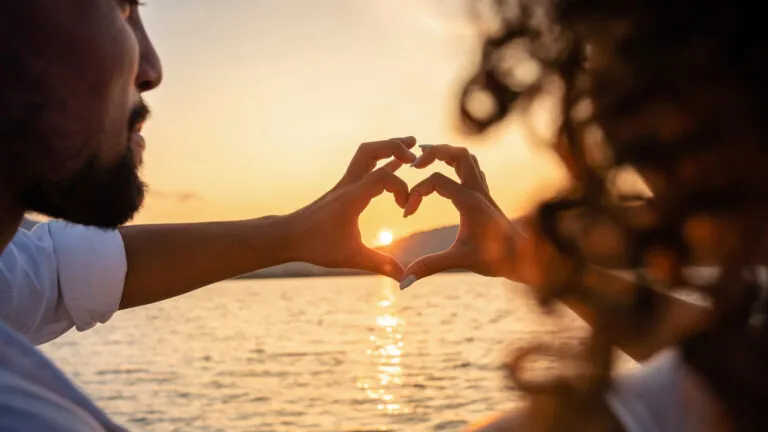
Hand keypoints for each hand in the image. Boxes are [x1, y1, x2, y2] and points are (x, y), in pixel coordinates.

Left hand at [285, 137, 417, 279]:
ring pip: (366, 154)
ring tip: (410, 146)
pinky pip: (365, 167)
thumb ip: (381, 265)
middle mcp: (349, 184)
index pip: (383, 176)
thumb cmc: (316, 245)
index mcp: (352, 197)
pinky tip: (395, 164)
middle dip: (394, 146)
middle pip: (371, 150)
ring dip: (388, 148)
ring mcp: (345, 184)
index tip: (404, 210)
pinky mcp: (343, 190)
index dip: (401, 188)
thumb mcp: (351, 257)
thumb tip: (405, 279)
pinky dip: (382, 162)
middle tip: (416, 151)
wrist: (287, 236)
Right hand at [400, 145, 565, 289]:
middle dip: (433, 152)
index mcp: (469, 200)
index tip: (407, 215)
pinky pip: (471, 168)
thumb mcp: (459, 260)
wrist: (523, 257)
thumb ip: (429, 267)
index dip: (415, 193)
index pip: (435, 181)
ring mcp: (483, 190)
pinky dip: (455, 163)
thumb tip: (403, 283)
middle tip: (412, 163)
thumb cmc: (495, 258)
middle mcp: (477, 190)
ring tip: (425, 158)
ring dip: (446, 153)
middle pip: (456, 153)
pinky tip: (445, 170)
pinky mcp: (485, 195)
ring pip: (466, 157)